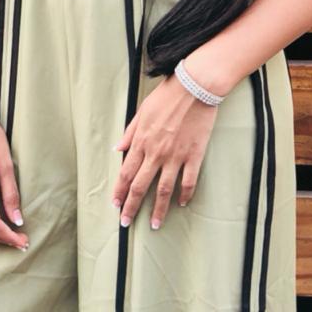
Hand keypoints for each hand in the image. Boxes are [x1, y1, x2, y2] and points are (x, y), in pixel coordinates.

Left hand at [112, 73, 217, 229]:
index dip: (120, 191)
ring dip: (158, 209)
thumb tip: (118, 149)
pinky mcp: (194, 155)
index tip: (116, 205)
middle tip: (127, 223)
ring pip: (163, 190)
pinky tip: (181, 203)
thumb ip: (130, 132)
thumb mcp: (142, 111)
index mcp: (142, 141)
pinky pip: (188, 181)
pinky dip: (185, 194)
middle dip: (132, 207)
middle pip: (140, 186)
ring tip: (155, 224)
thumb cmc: (168, 95)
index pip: (126, 173)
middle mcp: (156, 153)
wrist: (195, 87)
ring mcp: (176, 156)